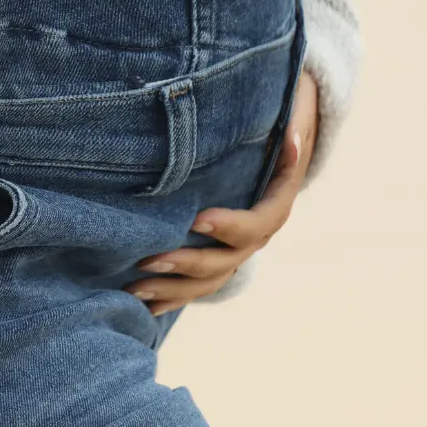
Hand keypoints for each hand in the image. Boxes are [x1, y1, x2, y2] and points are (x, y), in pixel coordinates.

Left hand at [124, 69, 319, 314]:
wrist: (278, 146)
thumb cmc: (277, 126)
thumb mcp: (290, 118)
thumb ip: (292, 126)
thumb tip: (292, 139)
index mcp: (274, 208)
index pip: (256, 225)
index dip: (230, 226)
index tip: (198, 219)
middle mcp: (255, 239)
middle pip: (223, 262)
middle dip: (185, 263)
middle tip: (148, 260)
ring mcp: (235, 254)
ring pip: (205, 281)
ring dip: (171, 288)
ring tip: (134, 289)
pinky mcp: (215, 260)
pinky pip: (194, 286)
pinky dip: (169, 297)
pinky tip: (140, 307)